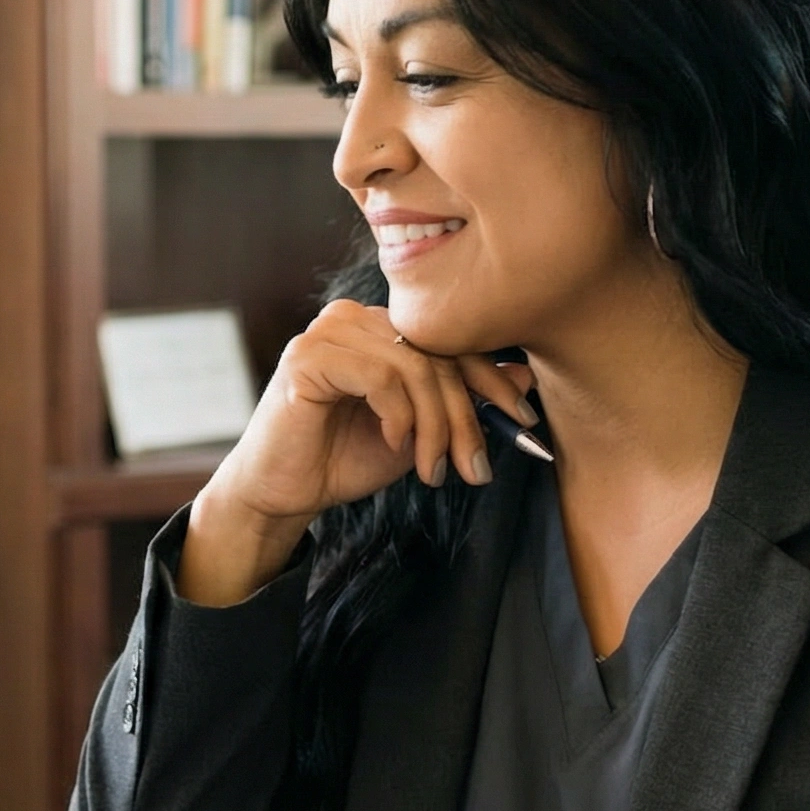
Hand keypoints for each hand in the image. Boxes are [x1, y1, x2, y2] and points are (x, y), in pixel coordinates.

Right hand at [179, 300, 536, 605]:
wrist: (284, 492)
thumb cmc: (344, 458)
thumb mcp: (420, 432)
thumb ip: (461, 402)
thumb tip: (525, 376)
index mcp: (382, 328)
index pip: (452, 340)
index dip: (492, 378)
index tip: (523, 419)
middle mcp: (356, 318)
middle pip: (437, 354)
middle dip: (465, 417)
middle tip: (474, 467)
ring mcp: (329, 331)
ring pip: (414, 367)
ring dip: (434, 426)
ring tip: (432, 469)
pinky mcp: (307, 356)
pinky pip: (379, 377)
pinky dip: (398, 417)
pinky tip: (394, 445)